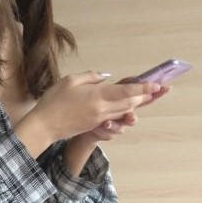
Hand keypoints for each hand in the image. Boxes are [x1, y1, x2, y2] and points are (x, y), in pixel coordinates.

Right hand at [30, 71, 160, 143]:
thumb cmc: (54, 101)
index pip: (127, 91)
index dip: (143, 88)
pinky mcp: (94, 126)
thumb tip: (105, 77)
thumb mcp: (70, 80)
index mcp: (98, 96)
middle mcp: (103, 109)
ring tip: (145, 97)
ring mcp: (99, 120)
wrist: (45, 125)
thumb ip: (90, 77)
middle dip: (144, 96)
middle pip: (130, 104)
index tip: (156, 85)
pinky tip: (125, 108)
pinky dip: (123, 112)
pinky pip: (114, 118)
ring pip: (124, 112)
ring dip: (135, 105)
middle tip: (156, 90)